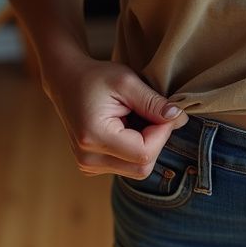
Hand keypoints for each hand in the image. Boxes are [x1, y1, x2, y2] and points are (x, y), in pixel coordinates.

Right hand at [40, 53, 188, 178]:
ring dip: (145, 146)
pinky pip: (126, 167)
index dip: (162, 134)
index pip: (144, 153)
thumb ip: (154, 103)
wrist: (66, 81)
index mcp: (93, 137)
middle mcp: (88, 158)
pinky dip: (134, 150)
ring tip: (134, 119)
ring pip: (137, 169)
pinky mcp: (91, 167)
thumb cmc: (95, 77)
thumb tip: (179, 119)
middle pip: (142, 167)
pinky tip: (125, 129)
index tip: (163, 113)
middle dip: (155, 142)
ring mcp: (87, 166)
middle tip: (151, 115)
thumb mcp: (127, 81)